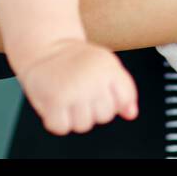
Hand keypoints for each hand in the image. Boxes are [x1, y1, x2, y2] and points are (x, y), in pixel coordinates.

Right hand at [15, 38, 137, 134]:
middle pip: (104, 116)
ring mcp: (73, 90)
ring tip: (68, 96)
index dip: (113, 100)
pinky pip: (61, 127)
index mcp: (109, 68)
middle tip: (80, 89)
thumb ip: (124, 90)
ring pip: (83, 125)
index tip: (100, 87)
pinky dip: (56, 120)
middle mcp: (93, 79)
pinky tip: (56, 104)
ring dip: (74, 116)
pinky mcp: (53, 100)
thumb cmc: (78, 61)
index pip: (123, 100)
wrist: (45, 47)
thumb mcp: (107, 67)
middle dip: (93, 108)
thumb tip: (131, 114)